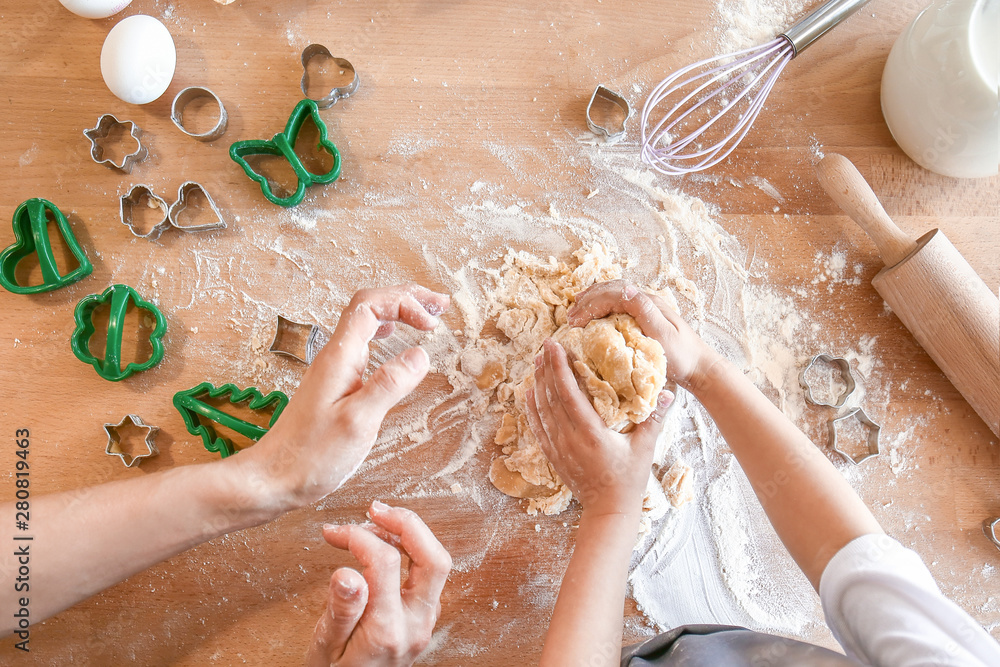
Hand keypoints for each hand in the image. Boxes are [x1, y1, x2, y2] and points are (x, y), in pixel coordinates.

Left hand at [238, 284, 449, 510]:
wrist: (272, 479)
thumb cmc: (310, 457)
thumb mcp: (358, 422)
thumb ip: (390, 385)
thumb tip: (420, 354)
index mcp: (339, 358)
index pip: (370, 306)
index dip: (404, 303)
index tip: (432, 324)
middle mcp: (334, 357)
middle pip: (369, 307)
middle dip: (406, 299)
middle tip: (439, 305)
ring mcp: (333, 370)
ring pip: (366, 324)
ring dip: (398, 314)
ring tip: (426, 316)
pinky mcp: (334, 386)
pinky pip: (363, 345)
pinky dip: (386, 335)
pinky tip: (396, 342)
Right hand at [306, 501, 451, 666]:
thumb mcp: (324, 648)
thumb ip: (339, 611)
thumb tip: (347, 574)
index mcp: (387, 631)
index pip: (385, 563)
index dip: (359, 537)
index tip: (335, 532)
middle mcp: (415, 624)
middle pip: (434, 560)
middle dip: (408, 524)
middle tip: (375, 509)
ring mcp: (424, 621)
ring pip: (436, 564)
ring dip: (410, 535)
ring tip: (374, 523)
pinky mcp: (423, 617)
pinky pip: (426, 575)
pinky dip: (409, 551)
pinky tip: (383, 546)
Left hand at [526, 339, 673, 516]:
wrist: (608, 511)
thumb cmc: (628, 481)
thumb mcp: (644, 449)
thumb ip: (654, 419)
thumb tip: (668, 393)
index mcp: (590, 433)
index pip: (569, 393)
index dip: (560, 367)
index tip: (556, 346)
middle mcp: (569, 438)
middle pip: (551, 396)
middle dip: (547, 368)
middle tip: (545, 346)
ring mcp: (558, 448)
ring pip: (542, 410)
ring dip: (538, 383)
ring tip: (537, 362)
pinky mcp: (553, 456)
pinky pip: (537, 427)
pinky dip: (531, 408)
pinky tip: (529, 393)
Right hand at [566, 280, 722, 392]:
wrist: (700, 367)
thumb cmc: (682, 356)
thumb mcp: (663, 336)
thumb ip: (645, 312)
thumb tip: (625, 290)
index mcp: (649, 303)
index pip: (614, 293)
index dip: (591, 304)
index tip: (576, 322)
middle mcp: (646, 301)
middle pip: (611, 289)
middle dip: (587, 300)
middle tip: (570, 318)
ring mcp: (646, 308)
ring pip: (613, 294)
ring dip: (592, 301)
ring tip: (576, 313)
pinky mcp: (644, 318)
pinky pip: (618, 305)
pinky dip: (601, 307)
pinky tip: (593, 318)